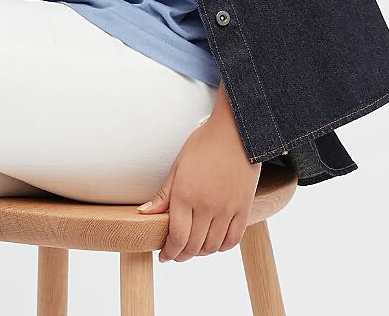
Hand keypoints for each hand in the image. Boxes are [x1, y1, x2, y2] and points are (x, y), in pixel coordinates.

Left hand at [137, 89, 260, 261]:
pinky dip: (221, 247)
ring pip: (212, 246)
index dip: (169, 251)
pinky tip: (214, 243)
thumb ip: (163, 195)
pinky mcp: (244, 209)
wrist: (236, 133)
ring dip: (200, 252)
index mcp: (185, 194)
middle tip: (176, 253)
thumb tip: (144, 214)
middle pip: (193, 246)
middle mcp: (206, 206)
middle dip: (182, 254)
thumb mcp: (178, 166)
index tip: (164, 255)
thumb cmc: (204, 144)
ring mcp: (227, 209)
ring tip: (193, 248)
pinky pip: (233, 239)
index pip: (176, 237)